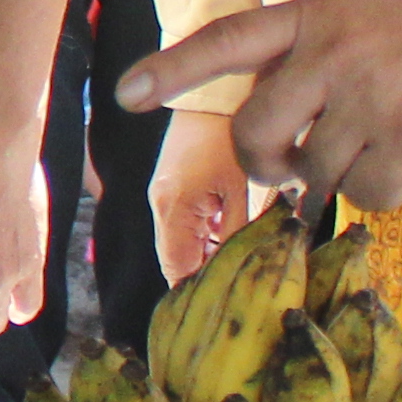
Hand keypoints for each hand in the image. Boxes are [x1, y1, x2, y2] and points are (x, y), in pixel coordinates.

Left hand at [124, 0, 401, 216]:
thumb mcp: (367, 25)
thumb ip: (310, 64)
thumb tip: (265, 136)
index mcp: (318, 15)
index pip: (229, 40)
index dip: (174, 69)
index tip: (127, 94)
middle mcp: (334, 51)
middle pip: (254, 131)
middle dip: (265, 162)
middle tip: (290, 167)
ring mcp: (369, 96)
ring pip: (314, 171)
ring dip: (344, 173)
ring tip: (388, 139)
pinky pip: (365, 195)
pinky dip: (387, 191)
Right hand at [149, 107, 253, 284]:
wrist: (209, 96)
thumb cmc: (229, 139)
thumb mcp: (242, 189)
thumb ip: (238, 233)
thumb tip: (241, 271)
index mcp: (174, 209)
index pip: (177, 270)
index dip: (198, 292)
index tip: (225, 304)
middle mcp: (159, 206)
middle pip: (174, 261)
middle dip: (202, 277)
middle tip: (236, 287)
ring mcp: (160, 196)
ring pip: (177, 245)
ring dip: (202, 256)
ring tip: (234, 263)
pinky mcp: (167, 188)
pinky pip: (180, 226)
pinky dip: (200, 237)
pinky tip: (226, 235)